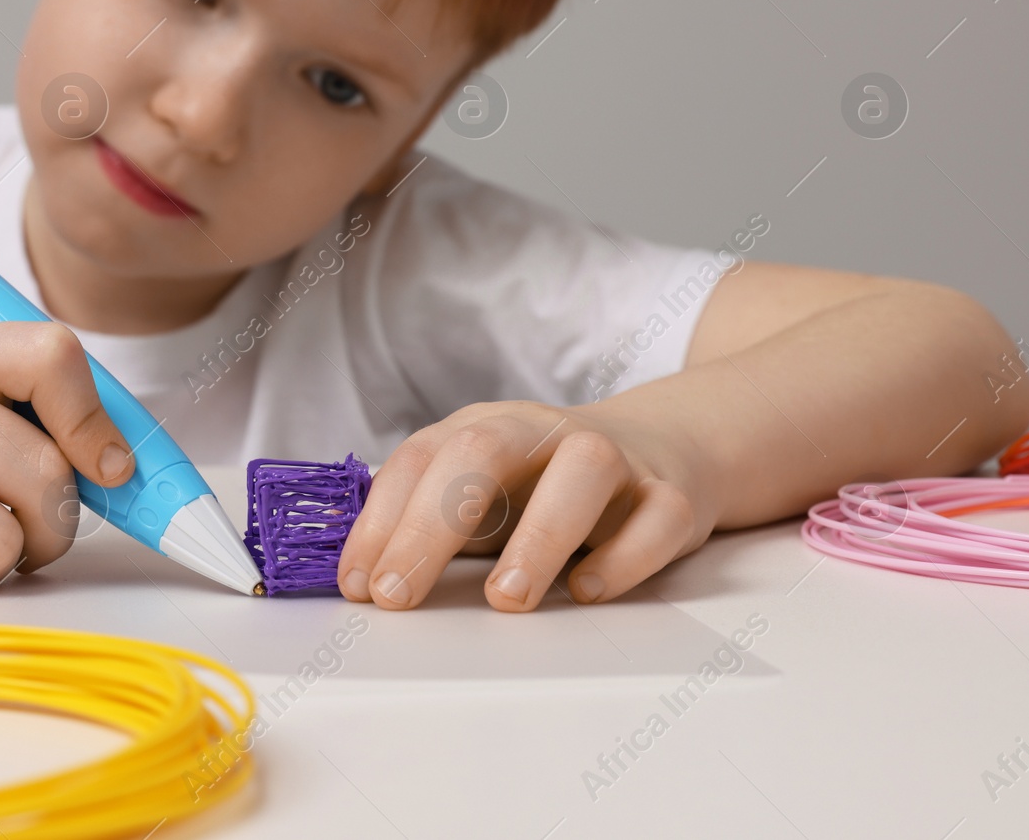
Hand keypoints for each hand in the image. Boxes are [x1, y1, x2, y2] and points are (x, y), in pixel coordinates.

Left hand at [336, 400, 718, 610]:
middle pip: (480, 454)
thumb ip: (427, 525)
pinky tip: (586, 590)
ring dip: (537, 536)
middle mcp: (543, 432)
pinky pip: (655, 518)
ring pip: (580, 473)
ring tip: (505, 599)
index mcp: (484, 429)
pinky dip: (622, 557)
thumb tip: (360, 579)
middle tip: (397, 596)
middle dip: (429, 525)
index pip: (420, 461)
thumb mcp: (480, 494)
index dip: (380, 521)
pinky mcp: (671, 496)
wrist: (664, 448)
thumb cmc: (547, 485)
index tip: (358, 584)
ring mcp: (614, 459)